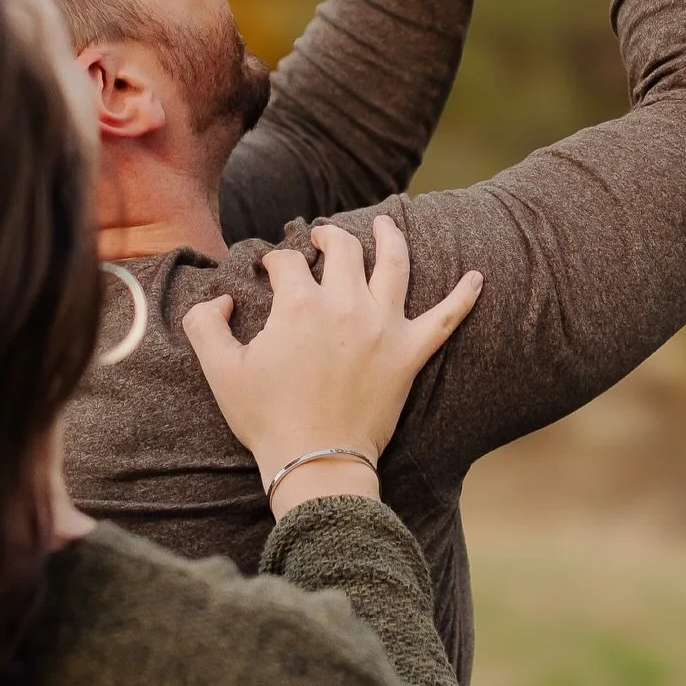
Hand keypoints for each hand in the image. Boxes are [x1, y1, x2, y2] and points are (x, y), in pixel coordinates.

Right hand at [182, 215, 482, 518]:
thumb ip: (206, 324)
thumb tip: (221, 299)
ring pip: (394, 264)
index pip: (286, 262)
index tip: (269, 271)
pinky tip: (478, 277)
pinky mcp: (410, 354)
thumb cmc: (266, 418)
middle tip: (321, 238)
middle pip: (343, 249)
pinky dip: (464, 296)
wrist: (314, 462)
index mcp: (299, 304)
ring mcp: (383, 327)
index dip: (273, 262)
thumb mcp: (220, 370)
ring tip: (387, 223)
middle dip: (329, 236)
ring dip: (391, 236)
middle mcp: (346, 305)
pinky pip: (446, 318)